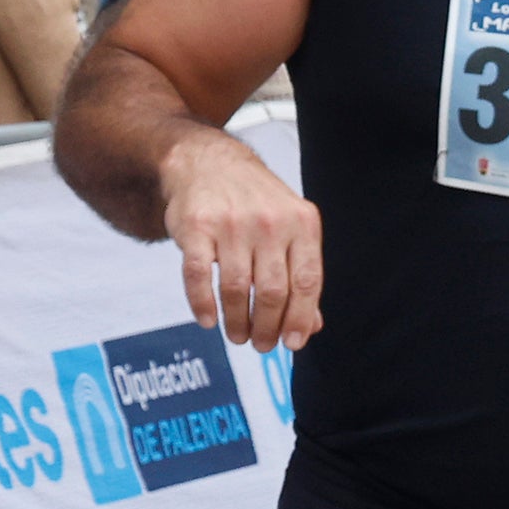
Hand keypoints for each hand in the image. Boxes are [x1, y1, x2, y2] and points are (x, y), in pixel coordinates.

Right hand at [161, 127, 323, 352]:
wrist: (210, 163)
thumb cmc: (256, 203)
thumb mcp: (291, 228)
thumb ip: (301, 274)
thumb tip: (312, 325)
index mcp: (301, 224)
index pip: (307, 281)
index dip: (301, 318)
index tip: (293, 343)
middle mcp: (269, 223)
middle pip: (273, 290)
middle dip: (268, 327)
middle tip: (261, 345)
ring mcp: (232, 224)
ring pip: (236, 288)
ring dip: (237, 321)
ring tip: (238, 336)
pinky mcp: (196, 227)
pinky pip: (198, 275)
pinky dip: (203, 304)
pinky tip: (209, 320)